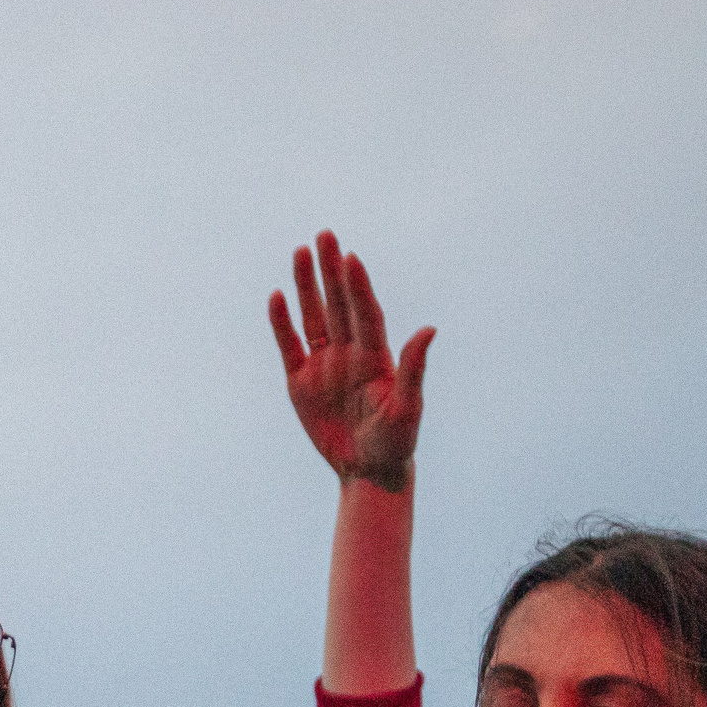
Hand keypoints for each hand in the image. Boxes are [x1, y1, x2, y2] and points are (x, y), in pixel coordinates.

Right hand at [270, 230, 434, 490]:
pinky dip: (282, 323)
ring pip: (313, 316)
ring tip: (300, 252)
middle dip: (330, 270)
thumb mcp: (408, 408)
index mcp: (375, 356)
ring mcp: (323, 365)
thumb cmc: (395, 441)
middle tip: (324, 236)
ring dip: (306, 285)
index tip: (351, 258)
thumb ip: (413, 369)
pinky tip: (276, 297)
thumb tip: (429, 330)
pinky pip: (289, 345)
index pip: (365, 312)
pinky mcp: (300, 382)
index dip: (358, 286)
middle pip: (338, 303)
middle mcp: (349, 352)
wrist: (368, 470)